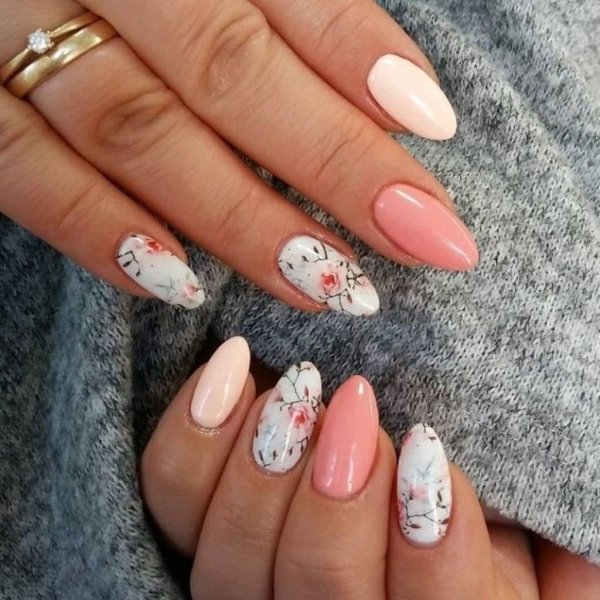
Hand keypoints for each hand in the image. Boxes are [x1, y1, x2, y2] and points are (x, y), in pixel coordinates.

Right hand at [0, 0, 476, 313]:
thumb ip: (282, 14)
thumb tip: (388, 97)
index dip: (361, 56)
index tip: (436, 130)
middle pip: (229, 71)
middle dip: (334, 163)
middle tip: (422, 237)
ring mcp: (17, 37)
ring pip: (140, 134)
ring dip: (241, 221)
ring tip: (327, 286)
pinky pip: (31, 177)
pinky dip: (102, 234)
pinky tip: (180, 288)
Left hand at [141, 338, 599, 597]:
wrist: (364, 474)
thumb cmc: (457, 505)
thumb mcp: (520, 531)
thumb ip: (549, 552)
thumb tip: (575, 551)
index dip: (432, 551)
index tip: (429, 449)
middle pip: (319, 595)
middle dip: (337, 501)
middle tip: (356, 405)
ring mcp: (245, 576)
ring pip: (229, 558)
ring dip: (263, 467)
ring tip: (301, 386)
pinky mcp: (196, 520)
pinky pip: (171, 493)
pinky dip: (195, 432)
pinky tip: (235, 366)